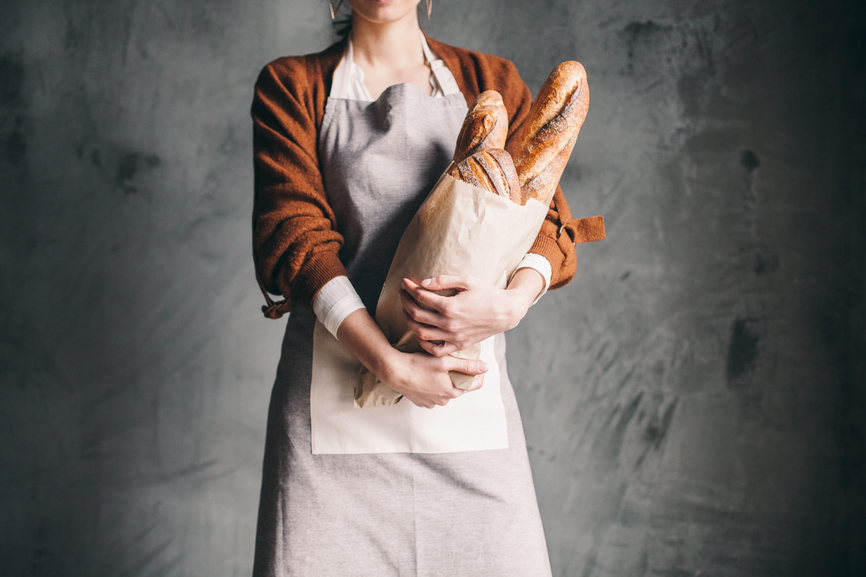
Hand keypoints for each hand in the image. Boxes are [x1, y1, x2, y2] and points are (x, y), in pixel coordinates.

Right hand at [382, 351, 487, 408]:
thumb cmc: (419, 365)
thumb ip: (467, 365)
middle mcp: (443, 400)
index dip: (478, 373)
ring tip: (441, 368)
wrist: (394, 372)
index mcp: (452, 391)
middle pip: (459, 387)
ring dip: (446, 381)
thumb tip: (486, 367)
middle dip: (461, 375)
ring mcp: (431, 402)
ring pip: (445, 391)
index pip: (474, 385)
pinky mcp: (420, 401)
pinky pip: (433, 394)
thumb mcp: (445, 361)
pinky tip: (428, 376)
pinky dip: (434, 386)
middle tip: (457, 361)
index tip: (477, 363)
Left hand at [399, 269, 543, 356]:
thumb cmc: (487, 293)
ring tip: (407, 310)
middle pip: (416, 314)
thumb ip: (443, 280)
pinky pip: (435, 350)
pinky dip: (424, 343)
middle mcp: (449, 324)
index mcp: (450, 306)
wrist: (505, 312)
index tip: (404, 282)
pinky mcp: (458, 345)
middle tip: (402, 293)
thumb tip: (423, 282)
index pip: (421, 297)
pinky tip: (419, 332)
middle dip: (405, 302)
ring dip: (409, 321)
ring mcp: (453, 337)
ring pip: (421, 333)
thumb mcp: (467, 280)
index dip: (410, 288)